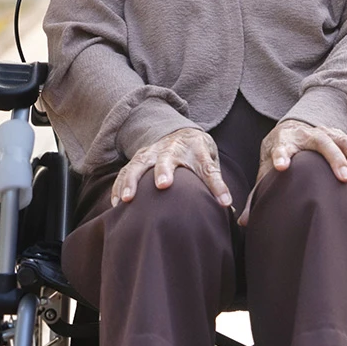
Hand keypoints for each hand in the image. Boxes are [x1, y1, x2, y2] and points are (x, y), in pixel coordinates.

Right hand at [111, 127, 230, 208]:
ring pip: (140, 163)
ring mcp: (154, 151)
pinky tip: (116, 203)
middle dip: (164, 171)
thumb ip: (217, 184)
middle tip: (163, 185)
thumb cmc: (199, 155)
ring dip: (133, 180)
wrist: (182, 133)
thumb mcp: (211, 163)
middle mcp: (173, 149)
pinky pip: (126, 170)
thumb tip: (230, 212)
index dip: (217, 185)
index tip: (224, 202)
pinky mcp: (139, 157)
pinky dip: (119, 185)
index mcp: (198, 150)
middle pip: (168, 158)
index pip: (209, 168)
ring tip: (128, 199)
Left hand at [237, 120, 346, 225]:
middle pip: (323, 142)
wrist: (291, 129)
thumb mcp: (265, 172)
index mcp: (284, 142)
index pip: (281, 147)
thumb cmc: (278, 156)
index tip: (281, 167)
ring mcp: (328, 133)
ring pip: (346, 143)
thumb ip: (258, 195)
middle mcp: (308, 135)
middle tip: (343, 179)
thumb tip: (243, 223)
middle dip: (334, 160)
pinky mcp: (342, 137)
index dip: (280, 156)